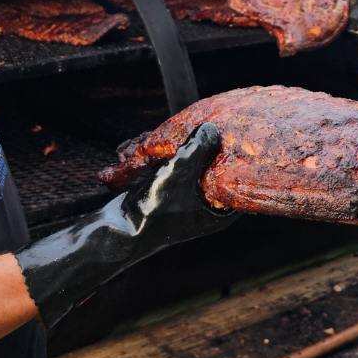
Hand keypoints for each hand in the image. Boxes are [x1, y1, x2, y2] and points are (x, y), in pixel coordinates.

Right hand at [17, 123, 232, 332]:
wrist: (118, 231)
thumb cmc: (153, 210)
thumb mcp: (179, 174)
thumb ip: (197, 150)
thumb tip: (213, 128)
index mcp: (219, 211)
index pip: (239, 180)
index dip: (237, 157)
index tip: (236, 134)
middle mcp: (206, 205)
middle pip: (214, 168)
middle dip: (203, 146)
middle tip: (202, 125)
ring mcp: (187, 199)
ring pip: (191, 165)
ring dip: (178, 148)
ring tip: (168, 134)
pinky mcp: (168, 192)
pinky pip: (174, 168)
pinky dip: (165, 156)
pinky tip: (151, 144)